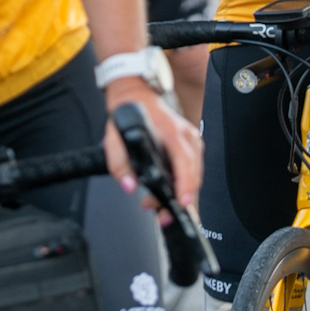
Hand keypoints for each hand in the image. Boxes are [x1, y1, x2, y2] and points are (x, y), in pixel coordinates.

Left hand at [103, 77, 202, 212]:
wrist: (135, 94)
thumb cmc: (128, 113)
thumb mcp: (114, 137)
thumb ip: (119, 163)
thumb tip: (129, 185)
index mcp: (171, 131)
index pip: (184, 162)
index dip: (185, 185)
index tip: (183, 203)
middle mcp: (186, 135)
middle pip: (194, 175)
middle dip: (181, 201)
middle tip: (163, 216)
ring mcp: (191, 140)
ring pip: (195, 176)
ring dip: (181, 195)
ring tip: (159, 208)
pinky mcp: (191, 145)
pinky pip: (193, 170)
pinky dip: (183, 185)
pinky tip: (168, 195)